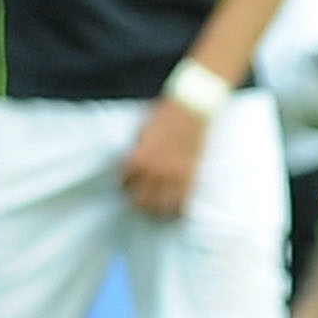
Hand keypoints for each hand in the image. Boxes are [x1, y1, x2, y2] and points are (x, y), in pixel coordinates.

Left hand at [119, 94, 208, 217]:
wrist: (193, 108)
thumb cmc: (165, 115)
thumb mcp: (141, 131)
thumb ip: (135, 151)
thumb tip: (131, 164)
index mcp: (136, 159)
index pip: (124, 184)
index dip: (126, 185)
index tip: (130, 185)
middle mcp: (152, 173)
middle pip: (139, 202)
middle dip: (138, 201)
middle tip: (141, 200)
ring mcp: (172, 178)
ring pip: (159, 208)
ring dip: (156, 210)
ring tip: (156, 208)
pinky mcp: (190, 178)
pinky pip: (181, 204)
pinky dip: (176, 209)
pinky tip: (174, 208)